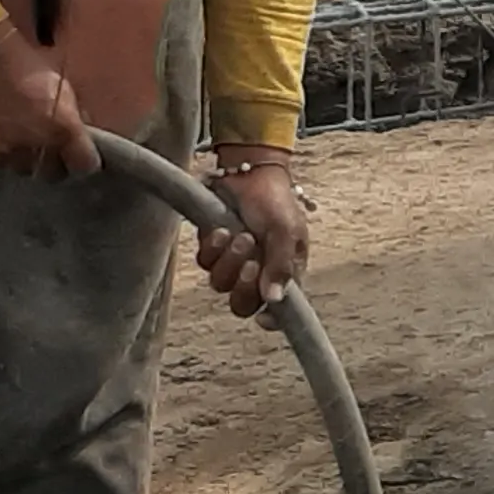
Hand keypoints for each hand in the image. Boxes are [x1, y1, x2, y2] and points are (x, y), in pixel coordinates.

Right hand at [0, 24, 96, 177]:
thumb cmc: (28, 64)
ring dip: (27, 159)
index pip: (85, 165)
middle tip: (51, 147)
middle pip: (53, 173)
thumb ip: (74, 116)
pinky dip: (0, 155)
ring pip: (24, 170)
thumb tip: (82, 132)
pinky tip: (0, 137)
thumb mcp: (63, 86)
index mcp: (64, 129)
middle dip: (55, 163)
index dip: (85, 160)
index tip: (82, 155)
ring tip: (23, 140)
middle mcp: (38, 146)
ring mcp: (7, 152)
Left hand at [194, 147, 309, 318]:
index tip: (263, 317)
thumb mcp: (287, 230)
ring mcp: (232, 263)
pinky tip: (222, 230)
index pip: (280, 310)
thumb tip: (274, 300)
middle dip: (244, 287)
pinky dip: (214, 247)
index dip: (271, 319)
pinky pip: (205, 263)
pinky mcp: (212, 250)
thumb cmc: (276, 201)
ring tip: (240, 236)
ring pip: (221, 285)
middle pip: (243, 304)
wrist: (249, 173)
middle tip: (252, 263)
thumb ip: (282, 266)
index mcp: (284, 273)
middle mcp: (258, 274)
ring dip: (229, 262)